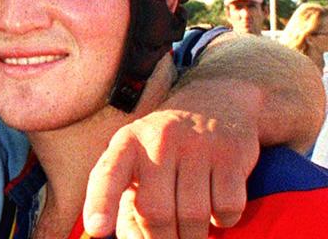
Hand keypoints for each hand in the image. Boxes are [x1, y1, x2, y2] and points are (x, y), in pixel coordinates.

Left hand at [83, 107, 256, 238]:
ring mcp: (196, 144)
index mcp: (126, 143)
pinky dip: (222, 222)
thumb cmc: (165, 147)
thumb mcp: (137, 162)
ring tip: (191, 234)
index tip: (97, 230)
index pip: (108, 174)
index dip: (101, 203)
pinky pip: (226, 208)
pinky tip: (215, 211)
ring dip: (194, 237)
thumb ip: (127, 202)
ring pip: (193, 216)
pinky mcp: (230, 153)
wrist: (214, 102)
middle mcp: (158, 140)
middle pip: (156, 212)